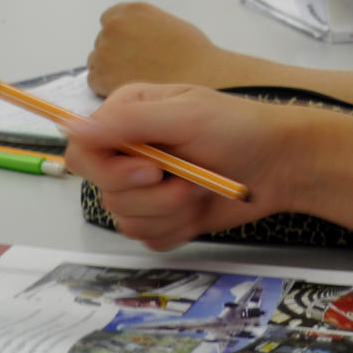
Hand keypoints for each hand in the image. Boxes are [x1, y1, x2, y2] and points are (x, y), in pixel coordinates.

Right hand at [60, 83, 295, 249]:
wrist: (280, 165)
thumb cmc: (240, 127)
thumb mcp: (186, 115)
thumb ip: (128, 122)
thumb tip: (71, 126)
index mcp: (127, 116)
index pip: (81, 150)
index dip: (107, 169)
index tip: (148, 169)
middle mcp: (130, 151)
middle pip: (102, 190)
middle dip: (150, 193)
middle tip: (187, 177)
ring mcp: (145, 186)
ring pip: (125, 219)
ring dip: (169, 210)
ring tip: (201, 188)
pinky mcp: (161, 215)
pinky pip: (147, 237)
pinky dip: (176, 227)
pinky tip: (199, 207)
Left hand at [88, 2, 240, 94]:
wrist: (199, 77)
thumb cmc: (191, 53)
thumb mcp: (166, 22)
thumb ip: (142, 26)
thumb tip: (135, 37)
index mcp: (131, 11)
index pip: (110, 19)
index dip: (121, 35)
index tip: (131, 46)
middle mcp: (114, 27)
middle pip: (103, 41)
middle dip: (116, 53)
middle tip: (138, 66)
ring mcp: (105, 51)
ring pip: (97, 61)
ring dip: (109, 70)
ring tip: (136, 79)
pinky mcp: (101, 76)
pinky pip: (94, 80)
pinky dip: (106, 87)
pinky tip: (130, 88)